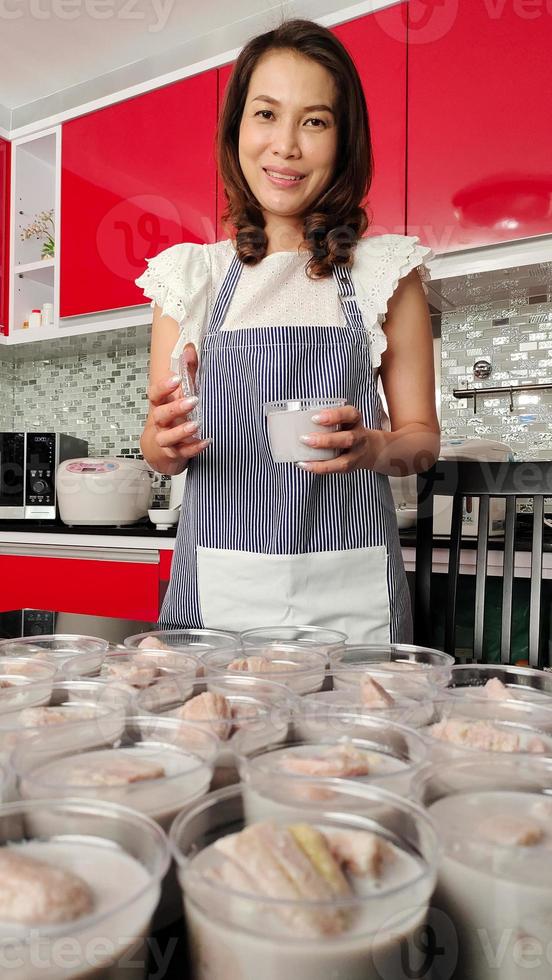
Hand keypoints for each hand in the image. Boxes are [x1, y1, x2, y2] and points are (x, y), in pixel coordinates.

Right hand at [147, 344, 210, 463]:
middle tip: (193, 401)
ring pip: (168, 437)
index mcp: (159, 405)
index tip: (177, 379)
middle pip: (161, 415)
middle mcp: (159, 423)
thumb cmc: (171, 417)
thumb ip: (187, 372)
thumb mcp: (179, 394)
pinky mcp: (174, 454)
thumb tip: (190, 348)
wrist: (161, 449)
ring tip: (196, 425)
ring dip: (181, 431)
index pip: (155, 394)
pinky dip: (194, 448)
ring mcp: (165, 439)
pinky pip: (183, 452)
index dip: (164, 387)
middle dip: (175, 408)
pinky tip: (206, 442)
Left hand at [296, 405, 371, 473]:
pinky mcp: (350, 467)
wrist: (368, 448)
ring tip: (303, 458)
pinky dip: (318, 468)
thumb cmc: (346, 429)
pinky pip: (335, 469)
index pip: (350, 414)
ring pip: (343, 460)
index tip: (315, 418)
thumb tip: (297, 421)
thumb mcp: (342, 418)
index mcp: (355, 419)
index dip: (334, 416)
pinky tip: (305, 465)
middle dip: (325, 440)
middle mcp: (359, 437)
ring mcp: (356, 454)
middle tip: (305, 439)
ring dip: (321, 460)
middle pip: (348, 439)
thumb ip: (326, 418)